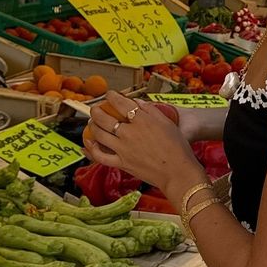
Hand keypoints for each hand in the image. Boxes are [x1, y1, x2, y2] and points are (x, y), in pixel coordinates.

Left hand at [84, 91, 198, 194]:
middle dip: (96, 110)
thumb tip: (137, 103)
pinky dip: (92, 149)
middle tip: (95, 108)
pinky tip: (89, 144)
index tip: (110, 94)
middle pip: (104, 118)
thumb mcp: (167, 123)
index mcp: (142, 120)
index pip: (120, 103)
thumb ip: (150, 110)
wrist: (177, 172)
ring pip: (99, 135)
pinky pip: (101, 156)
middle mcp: (129, 133)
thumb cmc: (178, 147)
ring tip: (91, 123)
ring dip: (92, 126)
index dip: (112, 96)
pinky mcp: (122, 163)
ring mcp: (123, 149)